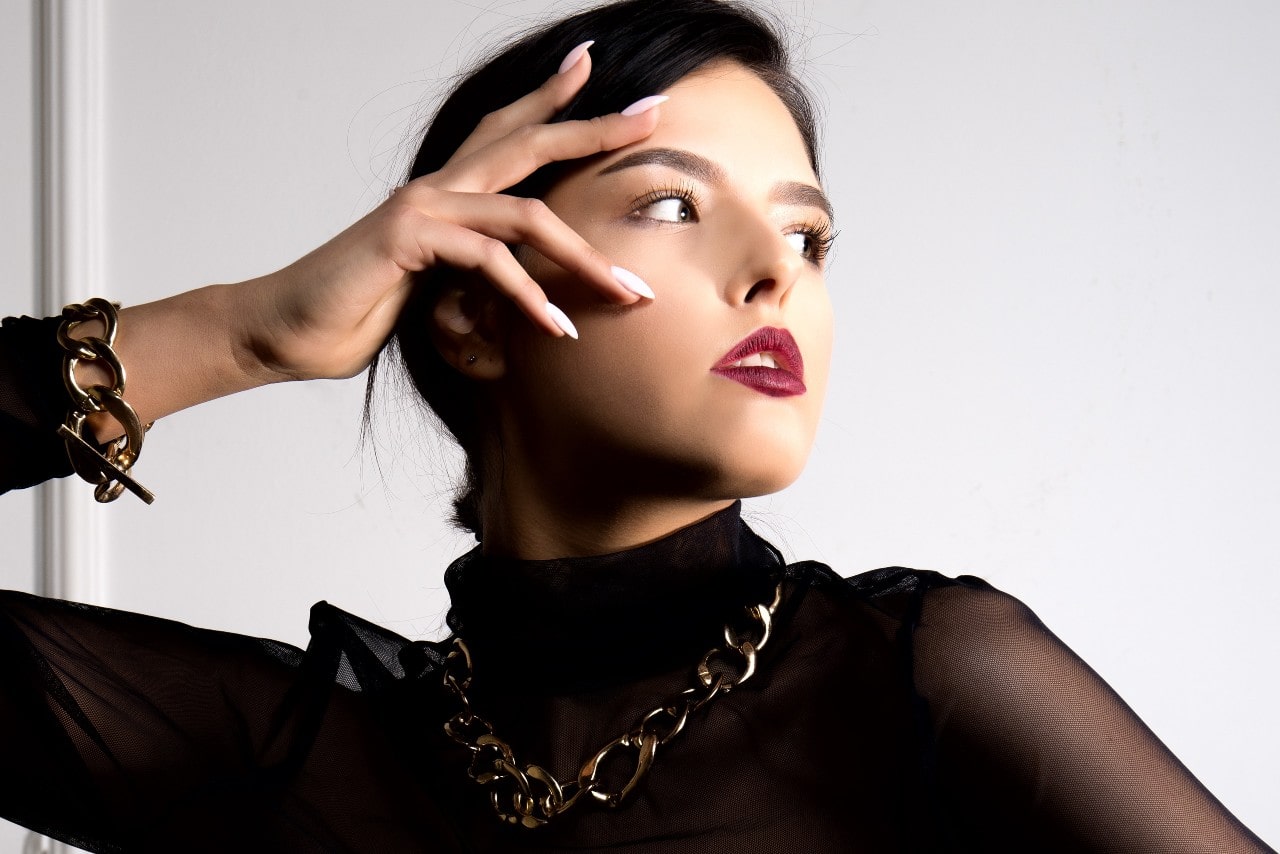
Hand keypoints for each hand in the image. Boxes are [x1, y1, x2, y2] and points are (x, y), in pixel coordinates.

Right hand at [239, 44, 660, 382]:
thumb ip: (472, 283)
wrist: (282, 331)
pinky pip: (489, 260)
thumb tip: (517, 298)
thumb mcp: (430, 296)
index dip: (548, 101)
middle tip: (652, 112)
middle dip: (593, 127)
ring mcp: (422, 207)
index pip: (503, 134)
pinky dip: (529, 297)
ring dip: (585, 258)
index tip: (590, 72)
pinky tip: (559, 329)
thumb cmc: (351, 315)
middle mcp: (437, 188)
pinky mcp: (408, 239)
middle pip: (527, 142)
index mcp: (443, 194)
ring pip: (526, 214)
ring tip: (630, 294)